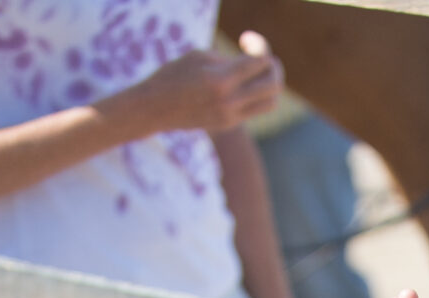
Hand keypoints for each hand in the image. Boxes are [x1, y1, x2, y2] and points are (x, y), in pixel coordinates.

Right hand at [108, 33, 281, 137]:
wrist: (154, 109)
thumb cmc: (174, 75)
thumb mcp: (200, 57)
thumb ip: (230, 59)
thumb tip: (254, 62)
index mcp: (221, 79)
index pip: (261, 62)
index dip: (259, 46)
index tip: (245, 41)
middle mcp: (229, 100)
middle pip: (274, 85)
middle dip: (273, 67)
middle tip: (261, 59)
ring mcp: (230, 116)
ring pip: (270, 102)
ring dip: (270, 86)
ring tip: (255, 74)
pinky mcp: (228, 124)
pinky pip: (255, 109)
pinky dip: (256, 95)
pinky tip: (240, 85)